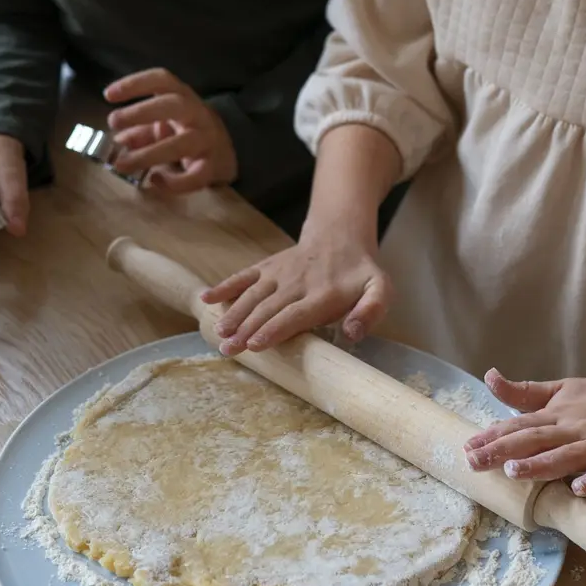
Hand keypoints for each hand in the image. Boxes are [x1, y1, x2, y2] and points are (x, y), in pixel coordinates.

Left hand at [103, 69, 236, 193]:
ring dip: (150, 153)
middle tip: (113, 121)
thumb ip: (141, 130)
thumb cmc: (188, 132)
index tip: (108, 95)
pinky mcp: (214, 167)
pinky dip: (175, 182)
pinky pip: (197, 175)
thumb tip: (118, 140)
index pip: (162, 80)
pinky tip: (156, 180)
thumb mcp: (164, 124)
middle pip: (174, 105)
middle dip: (142, 112)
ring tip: (122, 164)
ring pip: (183, 143)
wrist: (228, 152)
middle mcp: (198, 113)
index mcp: (183, 97)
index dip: (136, 83)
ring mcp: (208, 140)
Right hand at [202, 228, 391, 353]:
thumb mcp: (380, 290)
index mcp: (324, 294)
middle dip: (247, 329)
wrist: (341, 235)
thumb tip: (353, 333)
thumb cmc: (360, 273)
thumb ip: (371, 310)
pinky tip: (205, 299)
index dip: (275, 329)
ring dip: (233, 314)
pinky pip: (244, 276)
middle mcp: (298, 283)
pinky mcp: (267, 267)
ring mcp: (279, 273)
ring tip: (218, 333)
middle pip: (268, 308)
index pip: (295, 314)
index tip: (255, 344)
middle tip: (228, 349)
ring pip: (252, 294)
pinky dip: (224, 286)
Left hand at [463, 363, 585, 496]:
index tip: (465, 447)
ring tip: (515, 471)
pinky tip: (580, 488)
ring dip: (541, 464)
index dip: (492, 436)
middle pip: (535, 441)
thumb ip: (525, 393)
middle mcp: (575, 429)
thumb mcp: (562, 390)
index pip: (520, 426)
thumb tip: (489, 378)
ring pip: (567, 456)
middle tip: (474, 462)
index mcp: (558, 415)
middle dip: (503, 451)